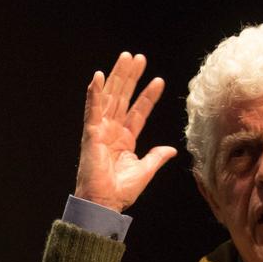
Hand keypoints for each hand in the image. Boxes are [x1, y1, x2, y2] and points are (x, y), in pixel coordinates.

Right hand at [74, 52, 176, 211]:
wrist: (104, 204)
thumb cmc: (120, 192)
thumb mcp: (145, 171)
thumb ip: (156, 157)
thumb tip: (171, 149)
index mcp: (124, 139)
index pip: (138, 111)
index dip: (148, 96)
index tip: (158, 80)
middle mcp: (112, 130)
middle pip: (123, 97)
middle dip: (130, 77)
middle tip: (138, 57)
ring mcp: (100, 130)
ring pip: (110, 97)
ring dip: (117, 77)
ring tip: (126, 58)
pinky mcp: (91, 133)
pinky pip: (92, 109)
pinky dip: (94, 93)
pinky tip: (98, 76)